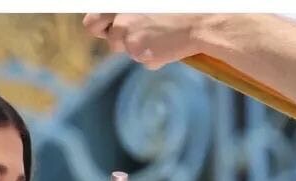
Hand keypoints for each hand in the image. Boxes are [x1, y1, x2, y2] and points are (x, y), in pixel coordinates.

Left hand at [82, 13, 205, 68]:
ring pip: (128, 51)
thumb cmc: (181, 6)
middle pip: (110, 39)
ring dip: (140, 47)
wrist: (204, 20)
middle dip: (120, 40)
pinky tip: (168, 43)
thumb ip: (130, 11)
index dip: (101, 26)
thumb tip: (117, 22)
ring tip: (161, 34)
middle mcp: (122, 17)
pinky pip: (143, 61)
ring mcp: (130, 37)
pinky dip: (154, 56)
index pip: (92, 21)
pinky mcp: (141, 53)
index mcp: (122, 3)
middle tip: (137, 35)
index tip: (109, 28)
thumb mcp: (151, 4)